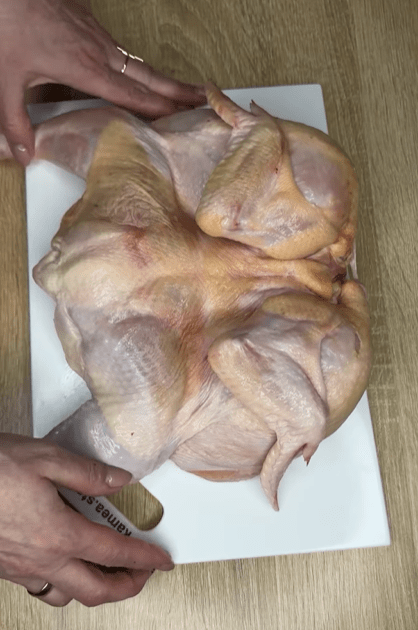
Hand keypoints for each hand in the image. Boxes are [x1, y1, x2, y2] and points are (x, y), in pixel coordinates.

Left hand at [0, 0, 205, 165]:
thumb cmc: (7, 23)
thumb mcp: (5, 79)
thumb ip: (15, 120)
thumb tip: (24, 153)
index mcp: (85, 68)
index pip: (132, 95)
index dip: (159, 109)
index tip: (184, 119)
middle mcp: (98, 51)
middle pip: (149, 77)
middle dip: (180, 91)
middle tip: (206, 101)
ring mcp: (97, 36)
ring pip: (140, 63)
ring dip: (165, 80)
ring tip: (187, 92)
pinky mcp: (90, 24)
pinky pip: (124, 51)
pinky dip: (142, 67)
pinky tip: (143, 74)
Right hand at [0, 433, 173, 606]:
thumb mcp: (46, 458)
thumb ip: (87, 473)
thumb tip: (120, 480)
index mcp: (59, 533)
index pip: (115, 554)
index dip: (144, 559)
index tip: (162, 561)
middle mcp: (42, 559)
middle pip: (95, 590)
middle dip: (127, 587)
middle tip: (144, 575)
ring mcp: (20, 568)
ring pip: (66, 596)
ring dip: (94, 589)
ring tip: (107, 572)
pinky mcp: (4, 567)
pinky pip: (40, 589)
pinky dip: (62, 584)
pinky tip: (63, 564)